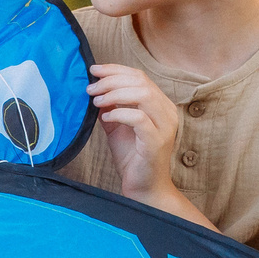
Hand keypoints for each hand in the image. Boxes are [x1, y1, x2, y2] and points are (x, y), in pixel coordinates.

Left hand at [86, 64, 183, 208]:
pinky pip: (139, 118)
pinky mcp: (156, 141)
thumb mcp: (116, 127)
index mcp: (160, 105)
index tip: (94, 70)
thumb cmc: (132, 157)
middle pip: (141, 82)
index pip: (139, 76)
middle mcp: (167, 112)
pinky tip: (106, 117)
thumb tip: (94, 89)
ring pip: (143, 95)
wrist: (144, 187)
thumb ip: (110, 107)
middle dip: (111, 80)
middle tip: (91, 88)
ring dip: (115, 94)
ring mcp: (165, 126)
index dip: (115, 69)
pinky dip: (120, 113)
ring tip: (96, 101)